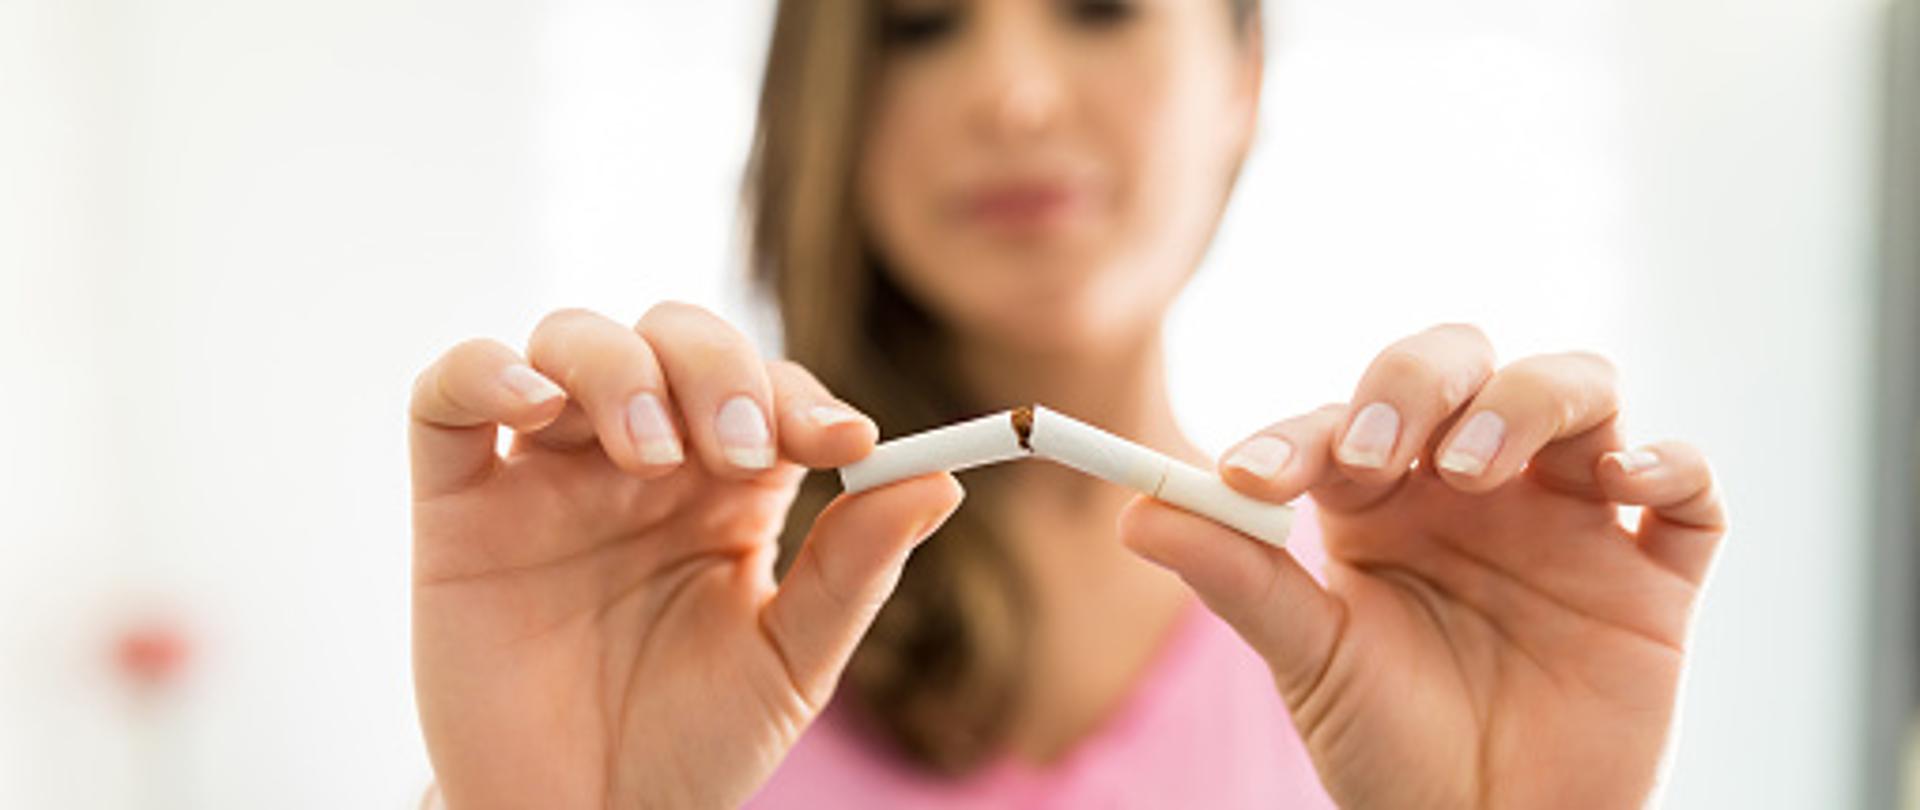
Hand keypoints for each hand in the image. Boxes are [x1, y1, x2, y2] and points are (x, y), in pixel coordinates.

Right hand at [409, 304, 962, 808]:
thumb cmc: (691, 745)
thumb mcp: (791, 666)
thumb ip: (854, 571)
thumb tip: (941, 482)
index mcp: (730, 486)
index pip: (769, 388)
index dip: (804, 397)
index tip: (846, 444)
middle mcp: (641, 458)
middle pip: (676, 337)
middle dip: (717, 372)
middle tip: (740, 452)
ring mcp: (547, 471)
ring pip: (573, 341)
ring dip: (621, 370)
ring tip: (651, 453)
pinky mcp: (458, 501)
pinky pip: (449, 393)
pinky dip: (485, 370)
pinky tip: (533, 403)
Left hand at [1121, 324, 1726, 808]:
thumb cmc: (1388, 746)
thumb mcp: (1307, 660)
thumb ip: (1236, 579)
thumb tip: (1134, 513)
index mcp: (1383, 497)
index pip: (1347, 419)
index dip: (1301, 433)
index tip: (1253, 480)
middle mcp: (1475, 485)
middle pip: (1462, 363)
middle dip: (1419, 382)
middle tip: (1383, 453)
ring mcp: (1570, 517)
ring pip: (1577, 389)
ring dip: (1528, 401)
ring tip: (1478, 469)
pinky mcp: (1652, 573)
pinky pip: (1687, 489)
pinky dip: (1670, 462)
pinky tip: (1626, 477)